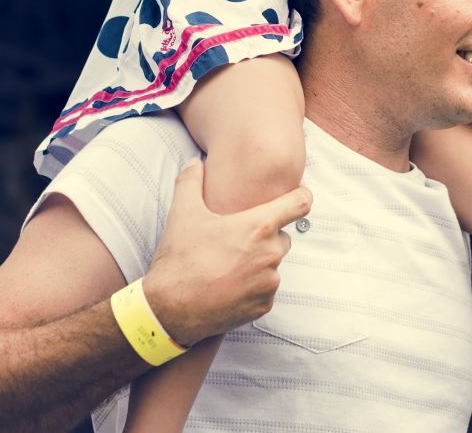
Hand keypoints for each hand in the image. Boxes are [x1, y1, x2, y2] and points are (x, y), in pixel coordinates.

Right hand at [141, 160, 309, 346]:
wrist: (170, 310)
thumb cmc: (180, 259)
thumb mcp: (183, 213)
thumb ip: (191, 181)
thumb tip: (195, 162)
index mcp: (259, 227)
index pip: (301, 204)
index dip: (301, 195)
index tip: (296, 195)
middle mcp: (271, 255)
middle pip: (283, 236)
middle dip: (266, 235)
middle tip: (238, 238)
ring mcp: (269, 283)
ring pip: (273, 264)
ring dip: (258, 262)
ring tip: (227, 263)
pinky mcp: (263, 306)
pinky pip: (265, 289)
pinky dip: (252, 286)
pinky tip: (227, 284)